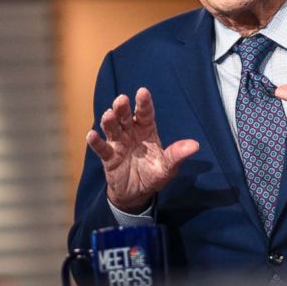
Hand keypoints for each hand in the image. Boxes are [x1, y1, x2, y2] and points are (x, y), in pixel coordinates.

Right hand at [86, 87, 199, 212]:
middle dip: (123, 108)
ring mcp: (118, 143)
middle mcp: (131, 133)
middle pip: (125, 117)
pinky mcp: (109, 157)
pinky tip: (91, 135)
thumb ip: (177, 154)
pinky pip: (101, 148)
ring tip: (108, 115)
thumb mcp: (168, 167)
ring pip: (112, 128)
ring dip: (109, 121)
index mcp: (146, 130)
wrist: (137, 193)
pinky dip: (96, 141)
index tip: (142, 92)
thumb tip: (195, 145)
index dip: (144, 103)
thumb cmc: (153, 174)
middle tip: (122, 100)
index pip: (145, 113)